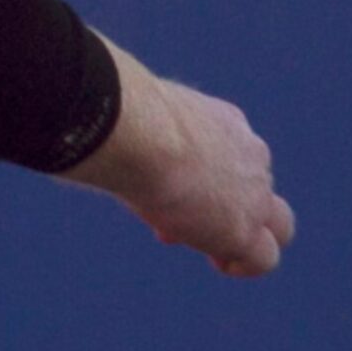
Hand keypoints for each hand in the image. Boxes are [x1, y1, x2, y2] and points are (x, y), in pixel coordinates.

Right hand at [61, 37, 295, 276]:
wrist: (138, 130)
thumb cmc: (118, 108)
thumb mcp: (129, 104)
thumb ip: (121, 106)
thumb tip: (74, 87)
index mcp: (225, 119)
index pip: (231, 151)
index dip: (204, 172)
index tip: (167, 181)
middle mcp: (249, 152)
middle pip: (255, 186)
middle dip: (226, 203)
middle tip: (183, 212)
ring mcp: (252, 192)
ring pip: (277, 224)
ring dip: (247, 236)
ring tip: (209, 243)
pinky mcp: (243, 228)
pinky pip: (265, 258)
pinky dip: (242, 263)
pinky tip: (215, 259)